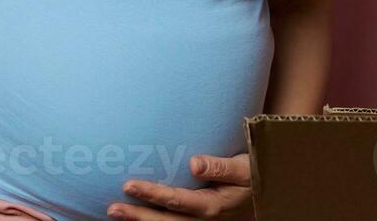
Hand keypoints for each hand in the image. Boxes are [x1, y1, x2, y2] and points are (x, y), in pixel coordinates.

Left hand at [108, 152, 253, 219]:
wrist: (265, 195)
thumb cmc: (253, 176)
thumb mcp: (244, 169)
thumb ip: (220, 167)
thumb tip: (194, 163)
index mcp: (213, 206)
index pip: (176, 201)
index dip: (152, 194)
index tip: (128, 185)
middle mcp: (203, 220)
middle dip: (137, 216)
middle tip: (112, 208)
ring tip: (114, 213)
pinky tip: (134, 218)